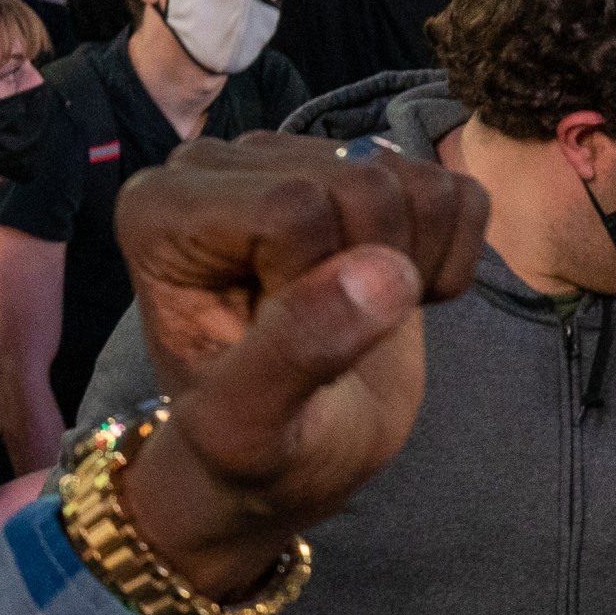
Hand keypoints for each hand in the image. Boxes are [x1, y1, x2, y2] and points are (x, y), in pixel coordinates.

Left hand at [109, 134, 492, 597]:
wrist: (288, 454)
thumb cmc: (249, 447)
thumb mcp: (250, 427)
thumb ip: (297, 350)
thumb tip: (383, 271)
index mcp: (161, 208)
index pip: (296, 208)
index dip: (313, 288)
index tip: (281, 341)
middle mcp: (220, 165)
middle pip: (362, 185)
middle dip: (369, 275)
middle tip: (330, 336)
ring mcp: (295, 160)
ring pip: (414, 183)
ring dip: (413, 268)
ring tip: (358, 317)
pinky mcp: (363, 170)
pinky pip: (454, 190)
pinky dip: (450, 256)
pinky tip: (392, 293)